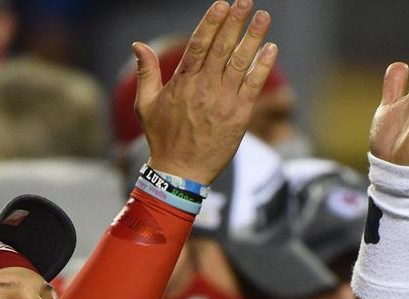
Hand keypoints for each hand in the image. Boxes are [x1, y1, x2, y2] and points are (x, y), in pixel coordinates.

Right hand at [132, 0, 277, 184]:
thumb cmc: (162, 138)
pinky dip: (262, 66)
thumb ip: (146, 73)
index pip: (199, 44)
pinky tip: (271, 48)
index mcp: (183, 81)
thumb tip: (138, 45)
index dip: (212, 22)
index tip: (222, 4)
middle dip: (235, 22)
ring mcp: (223, 100)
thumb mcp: (145, 105)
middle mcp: (204, 87)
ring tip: (263, 16)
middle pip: (222, 46)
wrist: (180, 171)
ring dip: (253, 37)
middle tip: (246, 1)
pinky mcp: (239, 115)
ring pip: (240, 62)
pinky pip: (253, 85)